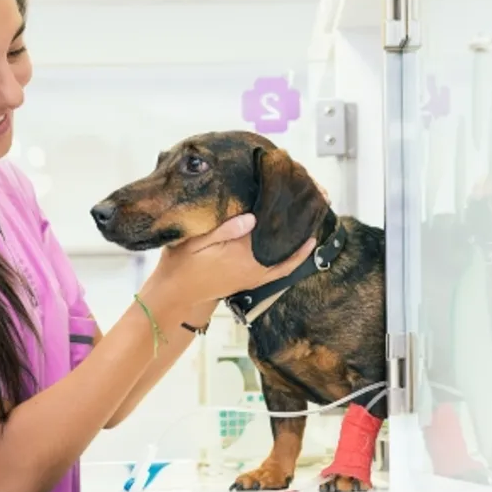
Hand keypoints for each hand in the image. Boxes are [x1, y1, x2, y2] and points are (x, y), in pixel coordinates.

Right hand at [146, 215, 315, 308]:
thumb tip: (253, 218)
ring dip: (302, 245)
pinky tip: (302, 248)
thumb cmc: (181, 264)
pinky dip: (294, 260)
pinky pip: (281, 272)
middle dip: (301, 228)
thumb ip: (223, 230)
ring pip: (288, 261)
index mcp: (241, 255)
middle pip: (285, 246)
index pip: (270, 231)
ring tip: (313, 224)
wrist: (175, 294)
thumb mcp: (195, 242)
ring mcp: (254, 277)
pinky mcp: (251, 281)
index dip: (285, 215)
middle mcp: (254, 268)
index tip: (298, 197)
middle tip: (316, 206)